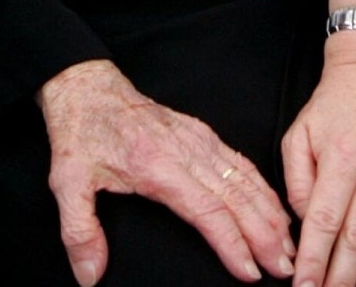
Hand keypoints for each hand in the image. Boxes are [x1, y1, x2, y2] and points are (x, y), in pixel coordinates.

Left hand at [39, 60, 295, 285]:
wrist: (88, 87)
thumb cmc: (81, 134)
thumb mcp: (66, 182)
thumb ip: (79, 231)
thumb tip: (90, 274)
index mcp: (158, 166)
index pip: (207, 210)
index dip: (233, 243)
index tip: (251, 272)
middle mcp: (186, 152)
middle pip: (237, 198)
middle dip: (266, 235)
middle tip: (286, 269)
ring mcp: (198, 140)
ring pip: (245, 179)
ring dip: (270, 214)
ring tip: (288, 246)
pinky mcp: (202, 134)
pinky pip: (241, 163)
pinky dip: (263, 188)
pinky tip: (275, 208)